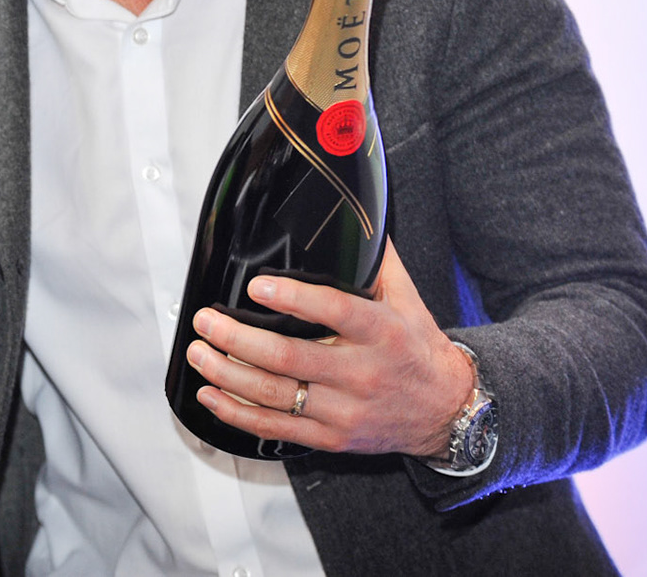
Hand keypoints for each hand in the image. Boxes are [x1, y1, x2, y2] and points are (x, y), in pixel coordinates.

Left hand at [183, 239, 474, 456]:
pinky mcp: (332, 438)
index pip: (334, 310)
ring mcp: (344, 409)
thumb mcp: (407, 297)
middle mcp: (361, 372)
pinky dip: (238, 413)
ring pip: (275, 394)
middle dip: (237, 338)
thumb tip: (354, 210)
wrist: (448, 410)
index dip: (292, 298)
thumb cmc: (418, 348)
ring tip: (198, 352)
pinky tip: (211, 394)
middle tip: (206, 320)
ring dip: (227, 373)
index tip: (257, 285)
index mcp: (380, 332)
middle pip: (288, 357)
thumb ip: (377, 258)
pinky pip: (277, 429)